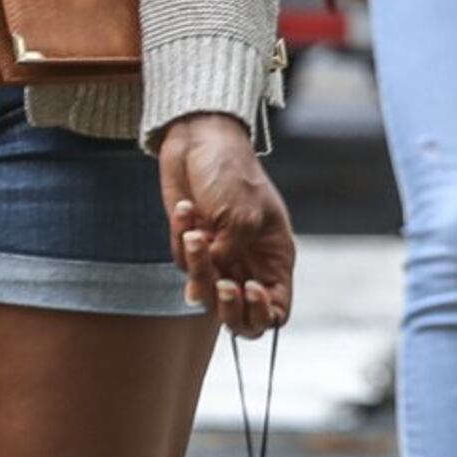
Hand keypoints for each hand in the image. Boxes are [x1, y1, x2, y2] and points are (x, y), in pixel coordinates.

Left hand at [164, 112, 294, 331]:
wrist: (199, 140)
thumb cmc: (232, 172)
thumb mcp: (242, 215)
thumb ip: (228, 257)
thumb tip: (202, 291)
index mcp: (274, 257)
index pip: (276, 309)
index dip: (262, 312)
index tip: (248, 289)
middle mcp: (249, 263)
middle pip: (240, 316)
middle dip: (227, 306)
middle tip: (219, 282)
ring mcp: (220, 256)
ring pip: (206, 292)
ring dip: (197, 264)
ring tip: (194, 231)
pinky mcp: (192, 246)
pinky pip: (182, 264)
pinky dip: (180, 239)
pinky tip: (185, 209)